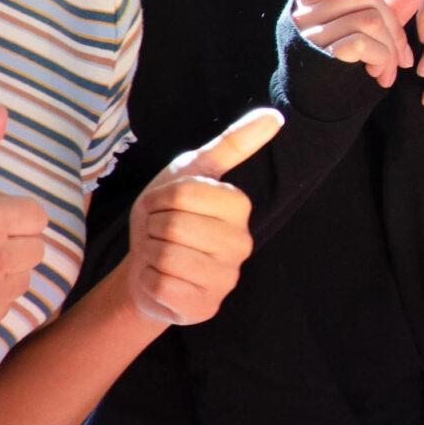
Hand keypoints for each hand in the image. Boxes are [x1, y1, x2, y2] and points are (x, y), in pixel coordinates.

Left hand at [123, 106, 282, 325]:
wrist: (148, 266)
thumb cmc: (169, 215)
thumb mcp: (192, 172)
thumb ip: (232, 144)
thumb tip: (275, 116)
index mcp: (240, 206)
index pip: (183, 193)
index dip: (160, 198)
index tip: (165, 206)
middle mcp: (242, 243)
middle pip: (172, 224)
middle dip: (151, 227)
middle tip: (159, 233)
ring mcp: (226, 279)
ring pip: (166, 255)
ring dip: (150, 253)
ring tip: (161, 254)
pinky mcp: (205, 308)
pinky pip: (162, 286)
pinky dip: (149, 281)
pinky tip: (161, 279)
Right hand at [289, 0, 416, 87]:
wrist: (316, 117)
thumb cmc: (341, 76)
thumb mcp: (358, 39)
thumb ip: (378, 13)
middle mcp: (306, 9)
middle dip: (395, 27)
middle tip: (398, 61)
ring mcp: (311, 29)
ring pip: (375, 17)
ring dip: (392, 48)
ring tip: (385, 72)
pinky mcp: (322, 49)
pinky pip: (370, 40)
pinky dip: (383, 60)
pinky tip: (376, 77)